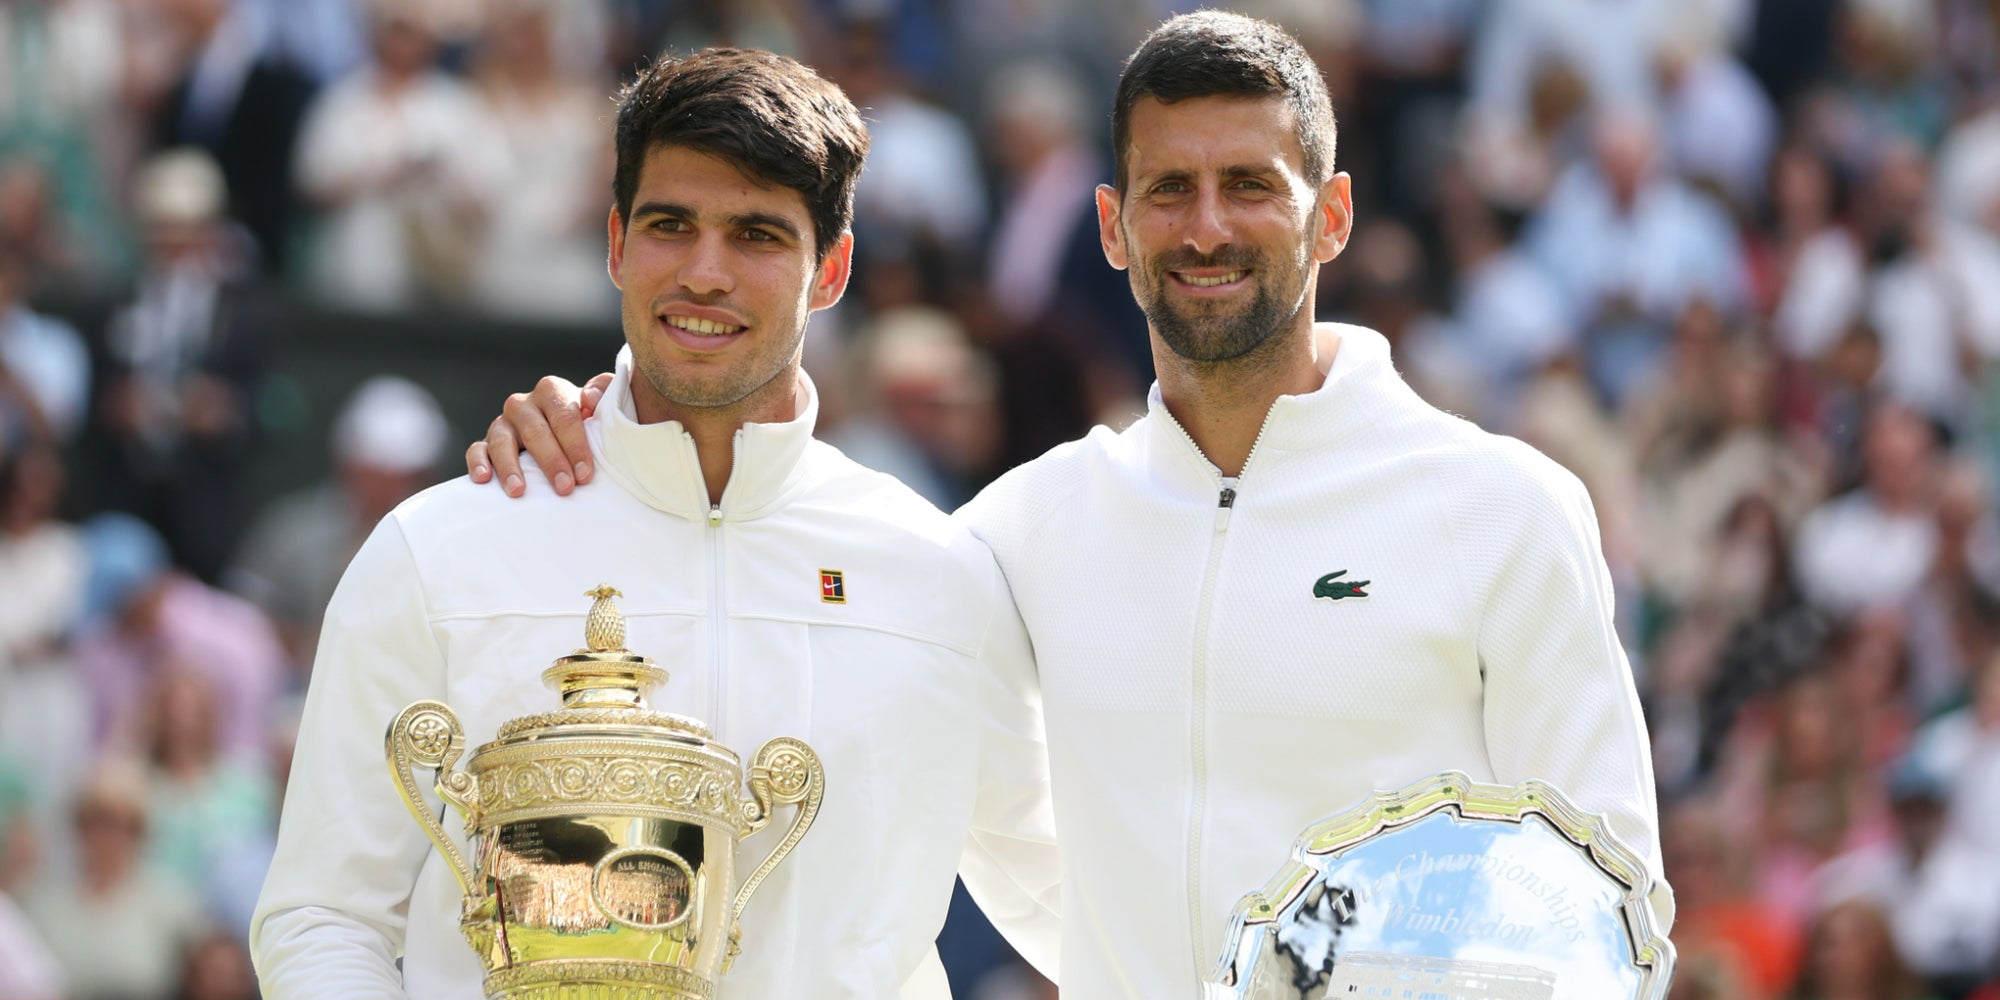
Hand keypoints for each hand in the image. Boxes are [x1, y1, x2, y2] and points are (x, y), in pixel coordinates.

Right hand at [466, 372, 611, 496]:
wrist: (567, 433)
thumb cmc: (588, 422)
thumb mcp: (602, 404)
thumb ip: (603, 391)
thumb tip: (590, 400)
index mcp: (551, 391)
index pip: (564, 416)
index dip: (576, 445)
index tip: (585, 474)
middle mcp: (523, 404)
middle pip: (535, 431)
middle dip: (552, 462)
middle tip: (565, 488)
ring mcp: (503, 423)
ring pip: (502, 441)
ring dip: (510, 466)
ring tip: (519, 491)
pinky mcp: (487, 442)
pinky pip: (477, 450)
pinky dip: (478, 463)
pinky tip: (483, 479)